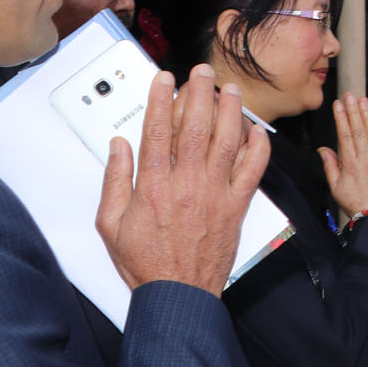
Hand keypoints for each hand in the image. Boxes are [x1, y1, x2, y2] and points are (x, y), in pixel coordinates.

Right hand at [96, 66, 270, 295]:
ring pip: (228, 141)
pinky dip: (257, 146)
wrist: (179, 293)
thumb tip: (118, 147)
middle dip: (199, 93)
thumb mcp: (110, 224)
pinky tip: (255, 130)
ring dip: (231, 110)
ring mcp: (216, 193)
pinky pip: (253, 169)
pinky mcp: (237, 205)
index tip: (164, 77)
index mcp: (153, 186)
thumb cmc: (145, 262)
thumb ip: (114, 181)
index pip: (157, 131)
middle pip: (196, 127)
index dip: (161, 98)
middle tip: (201, 72)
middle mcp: (187, 184)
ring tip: (229, 89)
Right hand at [318, 93, 367, 216]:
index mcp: (350, 165)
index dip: (341, 118)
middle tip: (350, 96)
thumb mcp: (336, 188)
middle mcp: (366, 159)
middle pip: (358, 130)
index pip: (344, 135)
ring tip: (363, 100)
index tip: (338, 105)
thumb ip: (330, 166)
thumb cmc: (357, 204)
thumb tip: (323, 149)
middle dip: (353, 111)